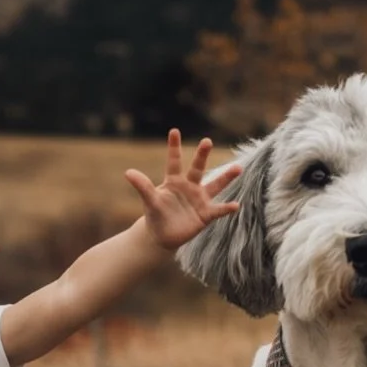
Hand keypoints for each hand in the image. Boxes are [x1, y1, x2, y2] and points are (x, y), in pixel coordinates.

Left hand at [125, 131, 241, 251]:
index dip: (174, 147)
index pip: (174, 161)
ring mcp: (200, 199)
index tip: (174, 130)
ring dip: (226, 177)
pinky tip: (236, 205)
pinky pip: (218, 210)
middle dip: (202, 155)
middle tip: (207, 141)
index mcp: (174, 181)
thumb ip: (143, 186)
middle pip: (197, 168)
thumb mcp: (150, 200)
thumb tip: (128, 172)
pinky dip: (227, 208)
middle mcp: (190, 186)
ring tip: (238, 167)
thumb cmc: (156, 215)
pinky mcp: (206, 214)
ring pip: (215, 186)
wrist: (163, 235)